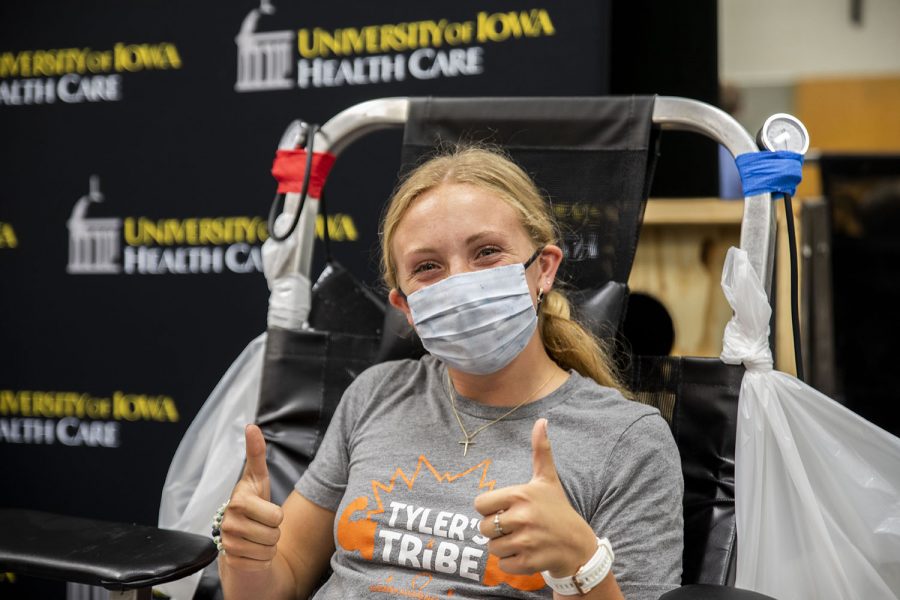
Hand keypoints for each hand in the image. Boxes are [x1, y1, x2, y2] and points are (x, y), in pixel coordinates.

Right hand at [220, 424, 284, 571]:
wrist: (240, 534)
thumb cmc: (253, 501)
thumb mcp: (257, 478)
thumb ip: (256, 453)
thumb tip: (252, 426)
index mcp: (238, 501)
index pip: (275, 515)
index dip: (275, 515)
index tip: (259, 507)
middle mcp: (228, 522)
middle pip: (274, 533)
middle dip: (274, 529)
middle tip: (262, 523)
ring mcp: (228, 543)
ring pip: (270, 549)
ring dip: (269, 544)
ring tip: (258, 534)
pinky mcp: (231, 561)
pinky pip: (262, 563)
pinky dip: (263, 558)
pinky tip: (252, 549)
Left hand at [474, 419, 596, 577]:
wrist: (578, 544)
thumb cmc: (557, 509)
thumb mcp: (547, 479)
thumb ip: (541, 451)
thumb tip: (541, 420)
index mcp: (521, 494)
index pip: (480, 505)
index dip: (490, 509)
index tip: (506, 509)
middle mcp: (523, 516)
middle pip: (483, 528)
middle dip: (496, 531)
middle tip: (515, 527)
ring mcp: (526, 541)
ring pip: (492, 548)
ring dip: (503, 547)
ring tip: (522, 540)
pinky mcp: (529, 562)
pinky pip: (503, 565)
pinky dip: (512, 562)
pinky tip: (527, 554)